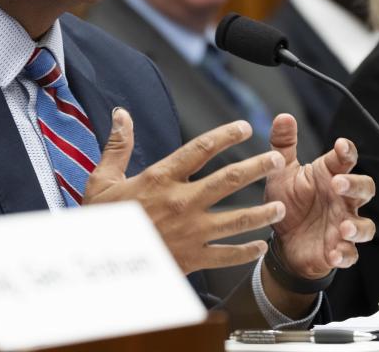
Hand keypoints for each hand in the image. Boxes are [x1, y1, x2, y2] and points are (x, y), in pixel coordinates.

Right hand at [85, 107, 285, 273]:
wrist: (98, 264)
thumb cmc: (101, 222)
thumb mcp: (103, 179)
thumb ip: (118, 146)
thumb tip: (121, 115)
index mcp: (161, 179)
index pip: (201, 149)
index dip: (226, 135)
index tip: (245, 128)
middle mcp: (181, 202)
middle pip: (229, 179)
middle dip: (257, 167)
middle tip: (276, 161)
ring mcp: (190, 231)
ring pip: (237, 219)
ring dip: (263, 212)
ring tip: (280, 207)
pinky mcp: (192, 258)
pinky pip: (227, 255)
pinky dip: (247, 252)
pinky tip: (260, 246)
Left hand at [265, 114, 375, 279]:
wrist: (281, 240)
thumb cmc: (287, 201)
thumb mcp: (281, 172)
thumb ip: (282, 145)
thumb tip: (283, 117)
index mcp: (329, 176)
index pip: (345, 160)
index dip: (347, 152)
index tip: (340, 146)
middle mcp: (342, 200)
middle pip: (364, 188)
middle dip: (355, 186)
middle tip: (338, 184)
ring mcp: (343, 225)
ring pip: (365, 225)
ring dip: (357, 227)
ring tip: (343, 227)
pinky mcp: (339, 251)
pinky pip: (350, 255)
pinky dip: (345, 255)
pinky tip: (334, 253)